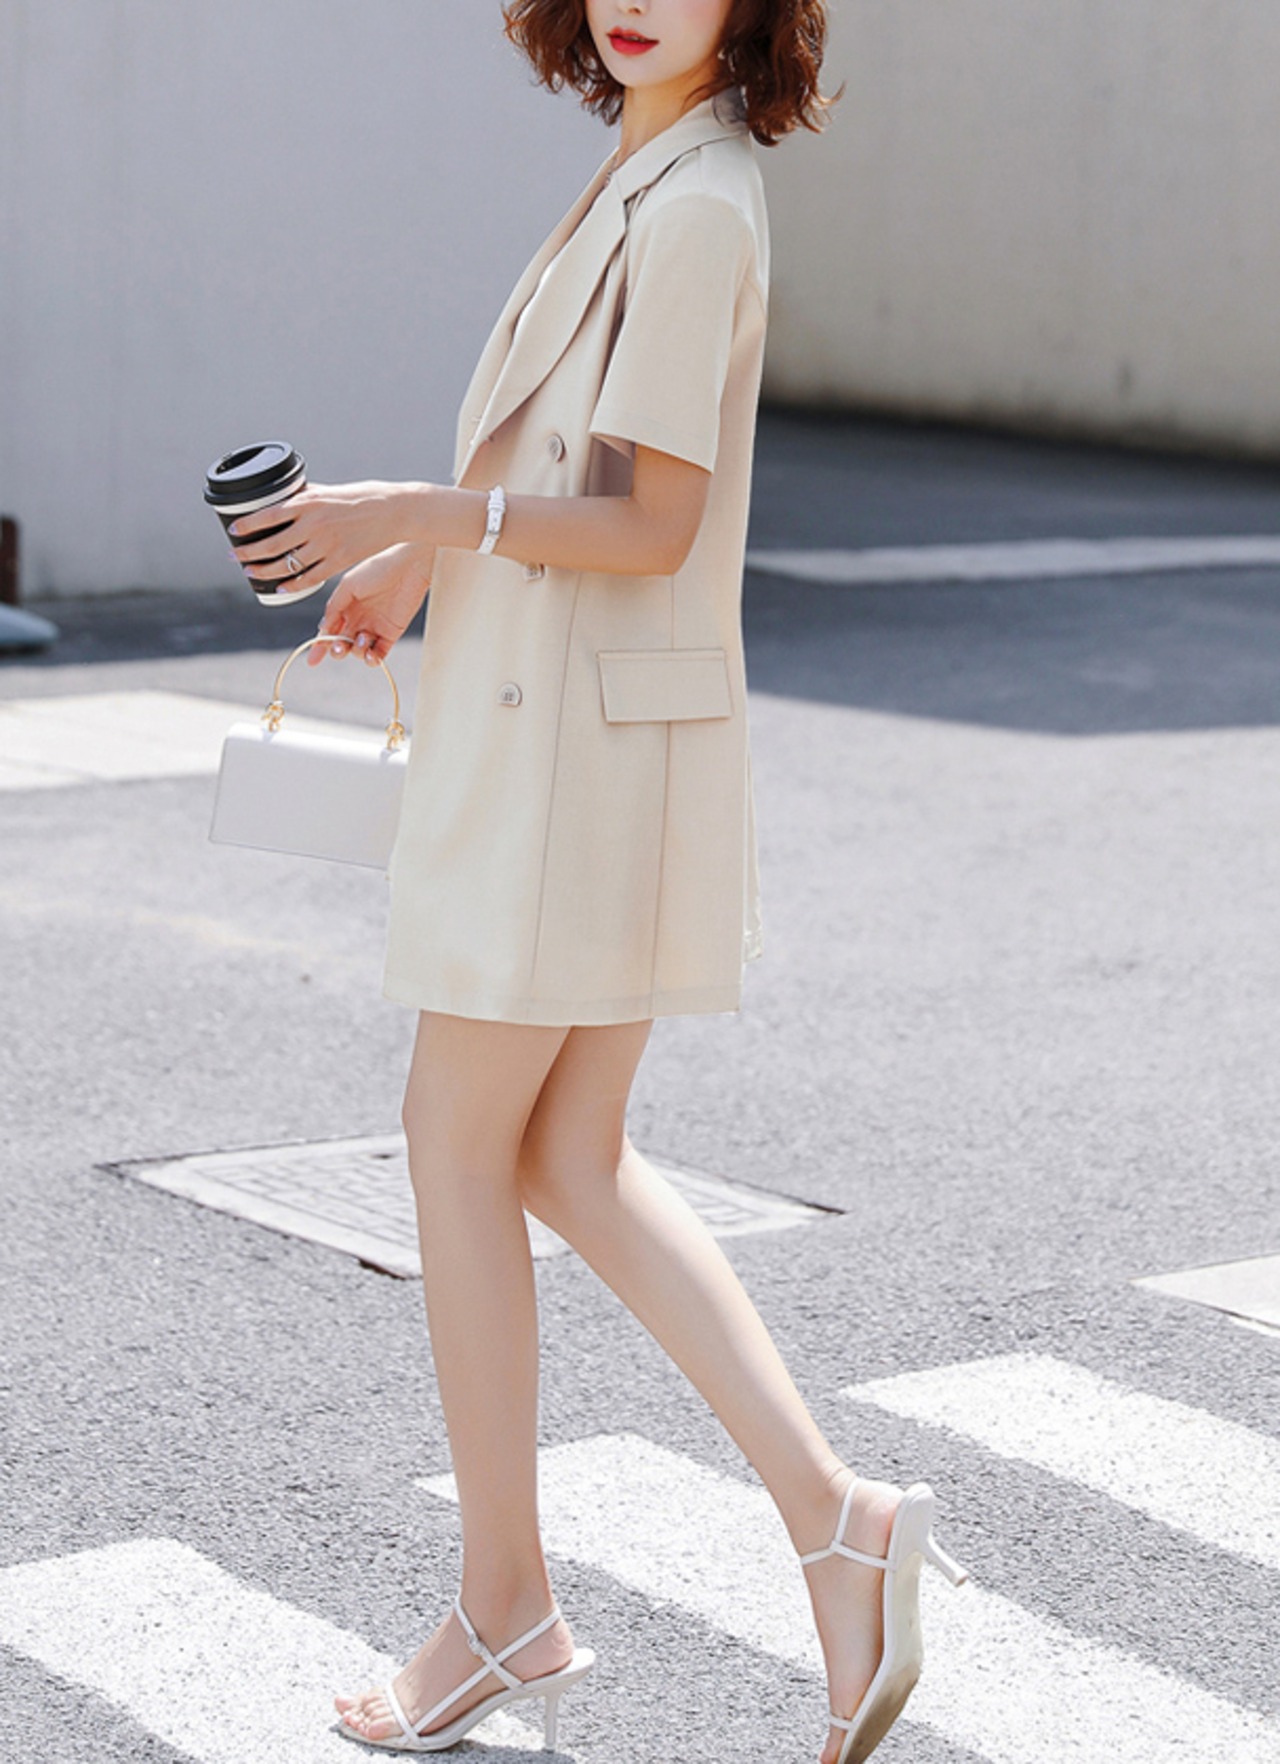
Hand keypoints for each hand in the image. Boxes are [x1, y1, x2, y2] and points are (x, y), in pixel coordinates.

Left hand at [230, 481, 417, 592]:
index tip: (233, 531)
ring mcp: (326, 545)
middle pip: (271, 544)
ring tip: (251, 572)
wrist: (395, 511)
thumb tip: (286, 497)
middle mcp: (314, 525)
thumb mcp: (330, 491)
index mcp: (309, 503)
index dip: (246, 525)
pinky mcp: (339, 562)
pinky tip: (280, 588)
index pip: (267, 515)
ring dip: (264, 570)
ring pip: (286, 564)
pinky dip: (292, 585)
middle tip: (235, 556)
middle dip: (248, 553)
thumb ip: (307, 497)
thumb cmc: (364, 497)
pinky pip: (309, 578)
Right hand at [308, 543, 434, 667]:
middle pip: (341, 644)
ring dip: (356, 651)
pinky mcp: (391, 634)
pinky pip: (379, 654)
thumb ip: (334, 607)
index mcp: (345, 606)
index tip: (313, 660)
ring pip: (358, 651)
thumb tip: (323, 628)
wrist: (408, 567)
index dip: (320, 645)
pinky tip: (371, 655)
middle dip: (337, 650)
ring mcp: (374, 627)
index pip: (329, 630)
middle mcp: (358, 618)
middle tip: (339, 647)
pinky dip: (373, 659)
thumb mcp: (348, 585)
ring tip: (362, 639)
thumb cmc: (378, 569)